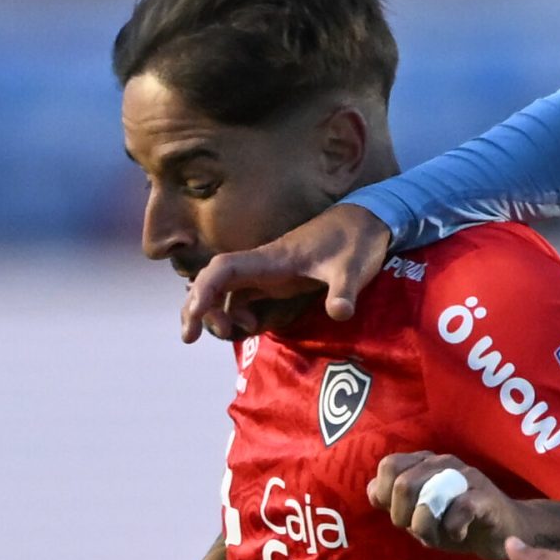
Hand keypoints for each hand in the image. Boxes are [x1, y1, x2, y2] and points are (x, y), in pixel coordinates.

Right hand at [181, 203, 390, 342]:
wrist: (366, 222)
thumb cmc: (356, 241)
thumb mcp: (353, 268)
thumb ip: (344, 291)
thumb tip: (340, 313)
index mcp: (272, 259)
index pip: (224, 270)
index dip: (203, 291)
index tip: (194, 318)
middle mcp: (262, 265)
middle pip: (213, 281)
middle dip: (197, 307)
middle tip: (193, 337)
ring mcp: (267, 273)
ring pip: (225, 291)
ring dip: (215, 313)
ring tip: (230, 333)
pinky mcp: (276, 281)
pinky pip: (242, 297)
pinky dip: (236, 314)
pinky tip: (250, 327)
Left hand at [369, 451, 522, 559]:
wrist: (505, 531)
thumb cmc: (458, 522)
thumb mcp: (419, 514)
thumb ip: (394, 501)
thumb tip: (372, 490)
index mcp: (425, 463)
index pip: (389, 466)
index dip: (385, 495)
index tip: (399, 516)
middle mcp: (444, 464)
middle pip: (403, 484)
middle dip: (403, 516)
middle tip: (418, 530)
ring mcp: (466, 478)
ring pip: (428, 495)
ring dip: (424, 525)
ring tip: (437, 535)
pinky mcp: (485, 497)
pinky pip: (458, 510)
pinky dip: (451, 529)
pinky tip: (458, 535)